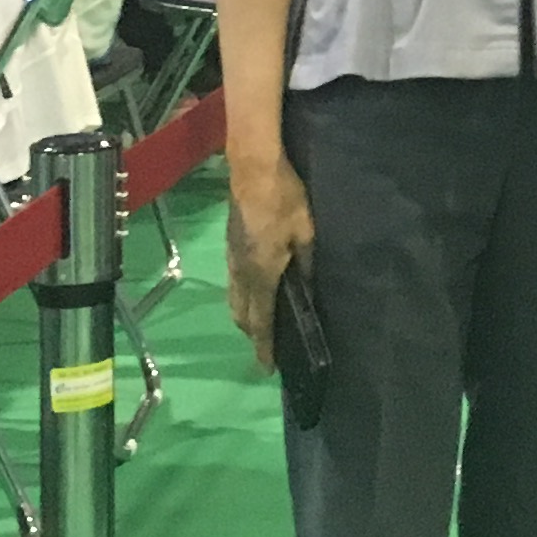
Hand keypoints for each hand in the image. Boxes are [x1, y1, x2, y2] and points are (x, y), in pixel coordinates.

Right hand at [223, 152, 314, 371]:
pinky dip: (242, 298)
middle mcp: (241, 273)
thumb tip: (307, 289)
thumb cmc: (285, 200)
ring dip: (245, 317)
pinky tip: (256, 292)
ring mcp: (232, 259)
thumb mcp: (305, 233)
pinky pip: (233, 284)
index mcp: (261, 275)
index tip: (267, 367)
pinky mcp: (230, 247)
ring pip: (234, 300)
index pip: (261, 321)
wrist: (252, 168)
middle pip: (242, 315)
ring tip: (263, 324)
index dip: (264, 346)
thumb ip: (306, 264)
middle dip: (254, 335)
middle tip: (270, 346)